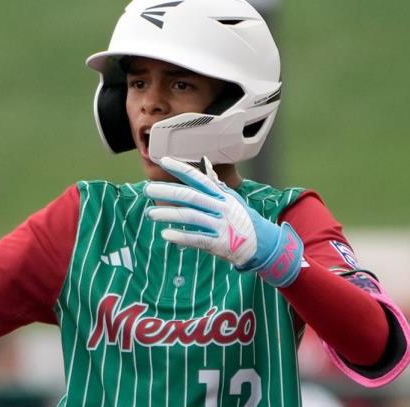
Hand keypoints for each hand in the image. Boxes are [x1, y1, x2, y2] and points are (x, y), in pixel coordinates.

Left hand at [143, 157, 302, 286]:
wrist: (261, 243)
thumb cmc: (242, 219)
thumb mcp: (232, 199)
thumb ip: (216, 184)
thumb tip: (206, 164)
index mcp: (221, 195)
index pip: (198, 178)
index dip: (180, 169)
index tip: (163, 161)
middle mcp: (220, 207)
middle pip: (191, 197)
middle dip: (167, 192)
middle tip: (147, 189)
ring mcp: (220, 225)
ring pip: (191, 217)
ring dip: (168, 215)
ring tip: (150, 214)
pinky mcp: (220, 243)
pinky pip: (197, 239)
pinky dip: (181, 237)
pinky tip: (166, 235)